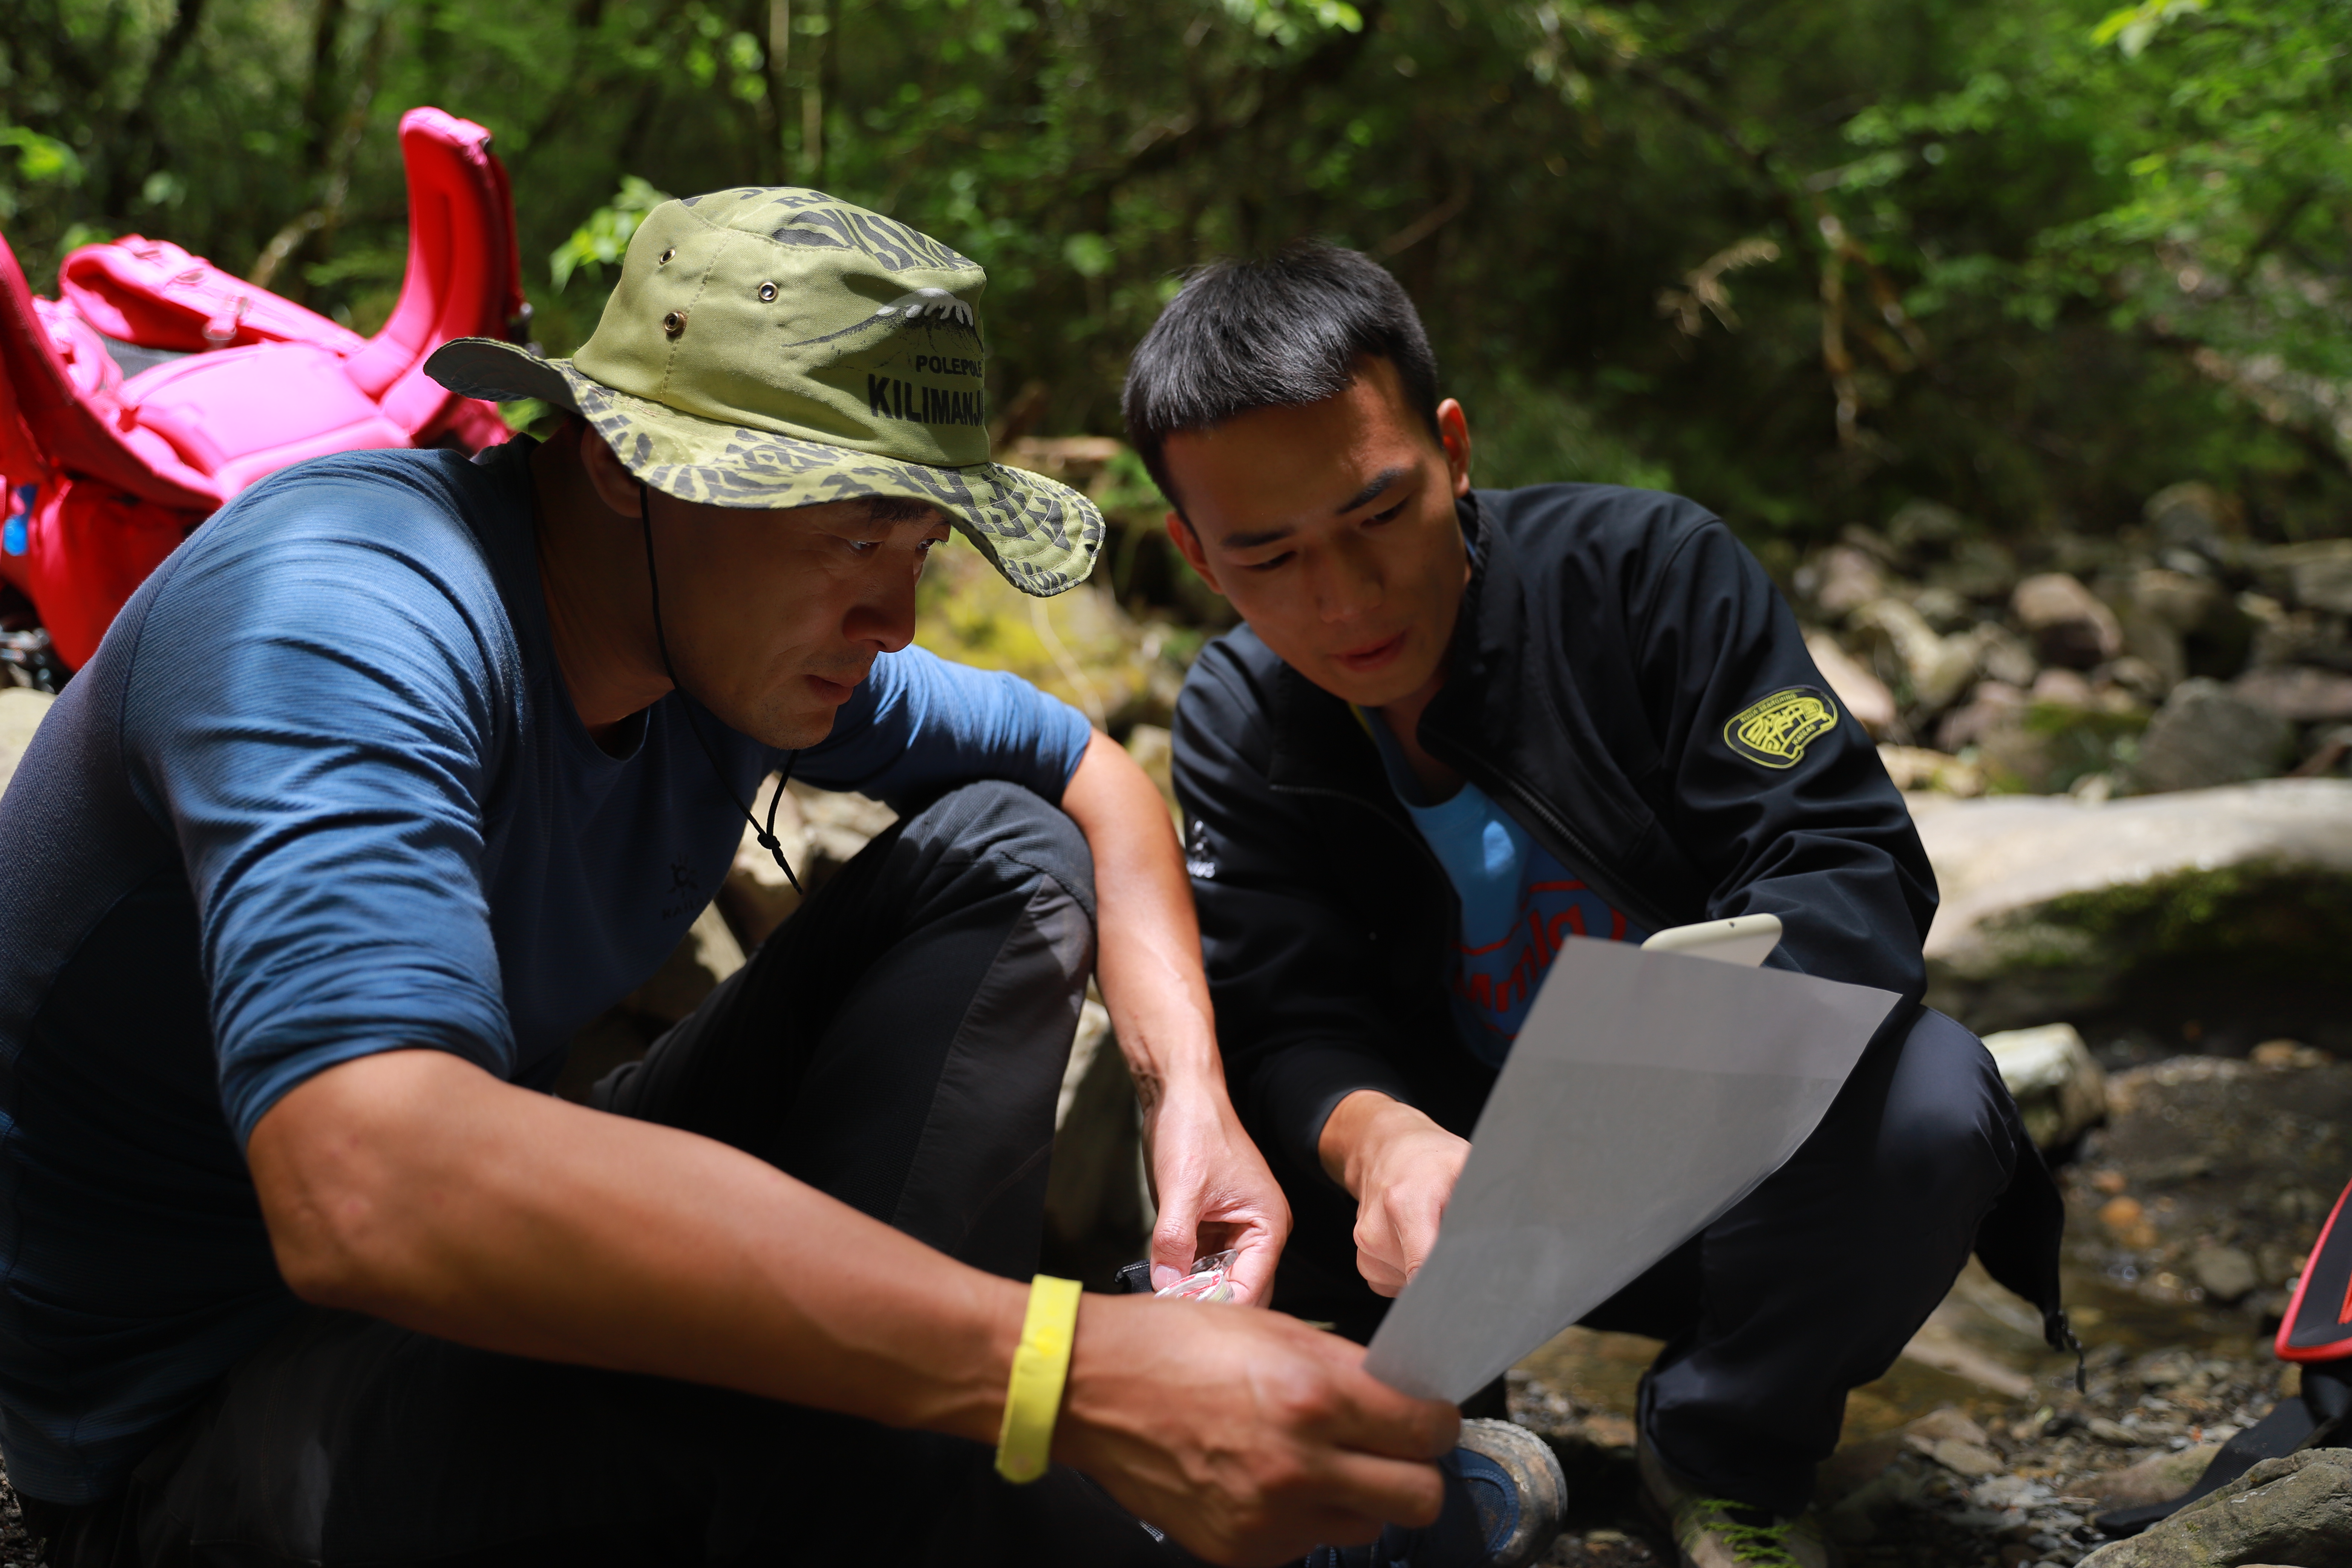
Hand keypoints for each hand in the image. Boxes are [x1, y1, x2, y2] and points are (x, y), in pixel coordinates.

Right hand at [1059, 1294, 1458, 1565]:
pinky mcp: (1242, 1548)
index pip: (1427, 1430)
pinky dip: (1303, 1516)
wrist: (1091, 1388)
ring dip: (1357, 1496)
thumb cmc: (1174, 1345)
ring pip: (1365, 1526)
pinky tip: (1269, 1479)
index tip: (1425, 1416)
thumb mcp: (1273, 1328)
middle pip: (1418, 1496)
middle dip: (1415, 1470)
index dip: (1435, 1421)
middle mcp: (1299, 1463)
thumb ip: (1344, 1368)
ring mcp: (1269, 1516)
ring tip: (1318, 1462)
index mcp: (1312, 1394)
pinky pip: (1306, 1542)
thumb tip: (1400, 1396)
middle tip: (1391, 1448)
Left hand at [1142, 1080, 1290, 1304]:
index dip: (1220, 1305)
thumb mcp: (1181, 1189)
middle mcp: (1257, 1230)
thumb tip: (1167, 1283)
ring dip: (1193, 1288)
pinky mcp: (1210, 1222)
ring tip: (1163, 1299)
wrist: (1180, 1093)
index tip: (1187, 1318)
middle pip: (1239, 1287)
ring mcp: (1233, 1227)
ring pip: (1217, 1277)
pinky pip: (1201, 1259)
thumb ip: (1175, 1240)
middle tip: (1171, 1313)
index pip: (1251, 1285)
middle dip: (1208, 1301)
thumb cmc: (1194, 1128)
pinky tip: (1163, 1277)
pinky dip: (1184, 1270)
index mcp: (1267, 1223)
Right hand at [1319, 1093, 1468, 1297]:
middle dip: (1447, 1268)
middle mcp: (1377, 1231)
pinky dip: (1411, 1271)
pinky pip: (1396, 1284)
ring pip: (1410, 1286)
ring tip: (1433, 1233)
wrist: (1384, 1147)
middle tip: (1457, 1239)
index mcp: (1405, 1204)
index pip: (1423, 1269)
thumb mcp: (1466, 1164)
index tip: (1470, 1276)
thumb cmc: (1430, 1158)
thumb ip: (1484, 1199)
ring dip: (1429, 1269)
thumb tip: (1512, 1234)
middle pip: (1423, 1280)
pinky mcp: (1364, 1259)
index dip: (1452, 1280)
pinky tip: (1416, 1243)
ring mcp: (1366, 1248)